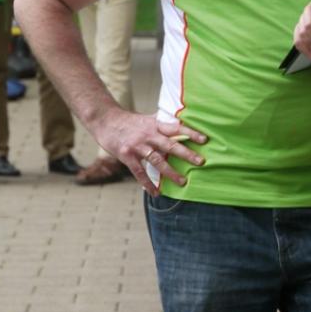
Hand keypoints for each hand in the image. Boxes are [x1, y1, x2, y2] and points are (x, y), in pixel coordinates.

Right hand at [90, 109, 207, 195]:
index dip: (191, 133)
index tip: (205, 139)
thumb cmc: (130, 121)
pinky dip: (148, 184)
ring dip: (170, 172)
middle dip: (186, 154)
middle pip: (170, 145)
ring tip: (183, 182)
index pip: (177, 128)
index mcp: (156, 125)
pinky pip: (139, 172)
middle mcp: (148, 135)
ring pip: (157, 160)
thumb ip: (164, 124)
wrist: (105, 120)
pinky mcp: (126, 156)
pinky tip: (156, 193)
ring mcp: (137, 146)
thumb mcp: (149, 119)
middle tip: (201, 162)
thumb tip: (182, 125)